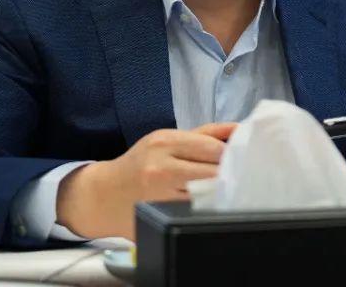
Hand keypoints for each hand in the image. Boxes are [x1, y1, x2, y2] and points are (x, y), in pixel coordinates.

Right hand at [57, 122, 235, 238]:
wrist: (104, 194)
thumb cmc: (142, 164)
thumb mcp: (168, 140)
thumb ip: (207, 134)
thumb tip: (241, 129)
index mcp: (165, 141)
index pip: (214, 148)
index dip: (232, 155)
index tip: (241, 159)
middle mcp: (161, 167)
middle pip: (213, 173)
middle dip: (229, 176)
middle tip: (239, 178)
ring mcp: (159, 195)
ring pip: (207, 195)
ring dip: (220, 194)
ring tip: (225, 192)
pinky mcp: (160, 217)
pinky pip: (195, 212)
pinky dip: (206, 209)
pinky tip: (209, 206)